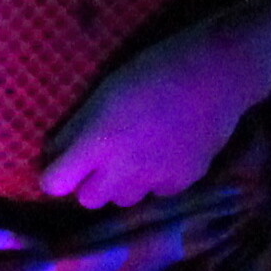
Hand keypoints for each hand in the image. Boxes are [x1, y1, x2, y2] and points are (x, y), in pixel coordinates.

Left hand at [40, 15, 270, 209]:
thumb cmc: (154, 69)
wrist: (217, 74)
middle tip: (102, 157)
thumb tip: (53, 153)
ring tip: (136, 155)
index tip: (62, 162)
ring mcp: (155, 180)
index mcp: (98, 143)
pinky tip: (165, 154)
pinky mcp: (183, 182)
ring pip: (124, 200)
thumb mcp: (105, 91)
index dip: (54, 174)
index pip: (55, 184)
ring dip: (122, 184)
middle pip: (88, 200)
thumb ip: (77, 128)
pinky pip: (157, 193)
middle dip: (89, 183)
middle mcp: (123, 170)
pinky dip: (155, 180)